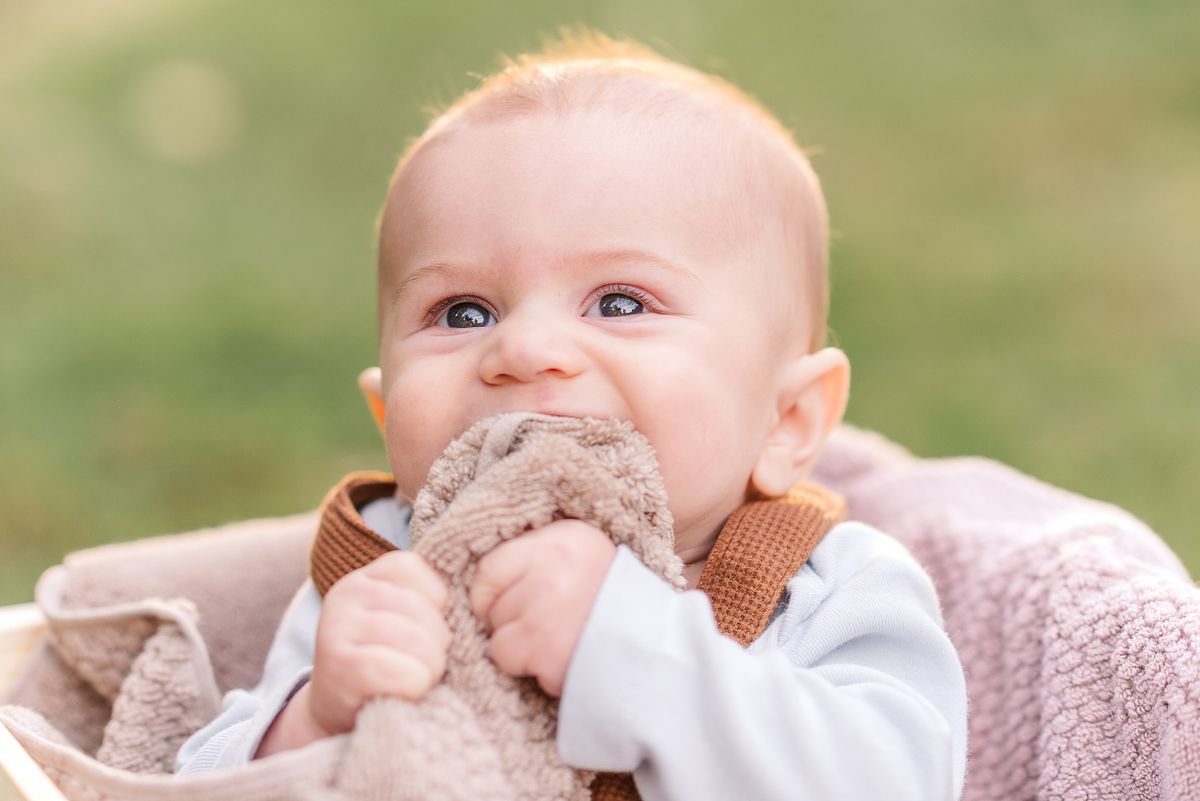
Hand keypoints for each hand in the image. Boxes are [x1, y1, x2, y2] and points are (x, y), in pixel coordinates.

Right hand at [308, 550, 450, 735]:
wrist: (343, 713)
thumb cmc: (390, 663)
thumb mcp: (405, 621)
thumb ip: (430, 600)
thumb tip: (480, 593)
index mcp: (369, 576)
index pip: (422, 572)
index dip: (437, 607)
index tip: (424, 632)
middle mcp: (348, 593)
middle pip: (424, 609)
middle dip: (437, 644)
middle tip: (422, 664)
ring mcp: (338, 628)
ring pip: (417, 640)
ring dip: (428, 668)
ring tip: (413, 679)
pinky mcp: (340, 667)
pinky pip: (402, 671)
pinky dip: (413, 687)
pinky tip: (402, 693)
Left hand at [469, 519, 616, 696]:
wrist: (658, 648)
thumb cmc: (614, 605)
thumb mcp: (585, 557)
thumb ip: (541, 557)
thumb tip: (484, 580)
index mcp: (565, 539)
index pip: (491, 566)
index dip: (491, 593)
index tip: (509, 606)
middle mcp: (554, 567)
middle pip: (491, 603)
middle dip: (511, 621)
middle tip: (549, 626)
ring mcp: (547, 609)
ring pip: (496, 634)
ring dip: (519, 646)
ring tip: (556, 642)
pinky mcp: (545, 647)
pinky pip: (506, 658)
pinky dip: (527, 667)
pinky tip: (559, 659)